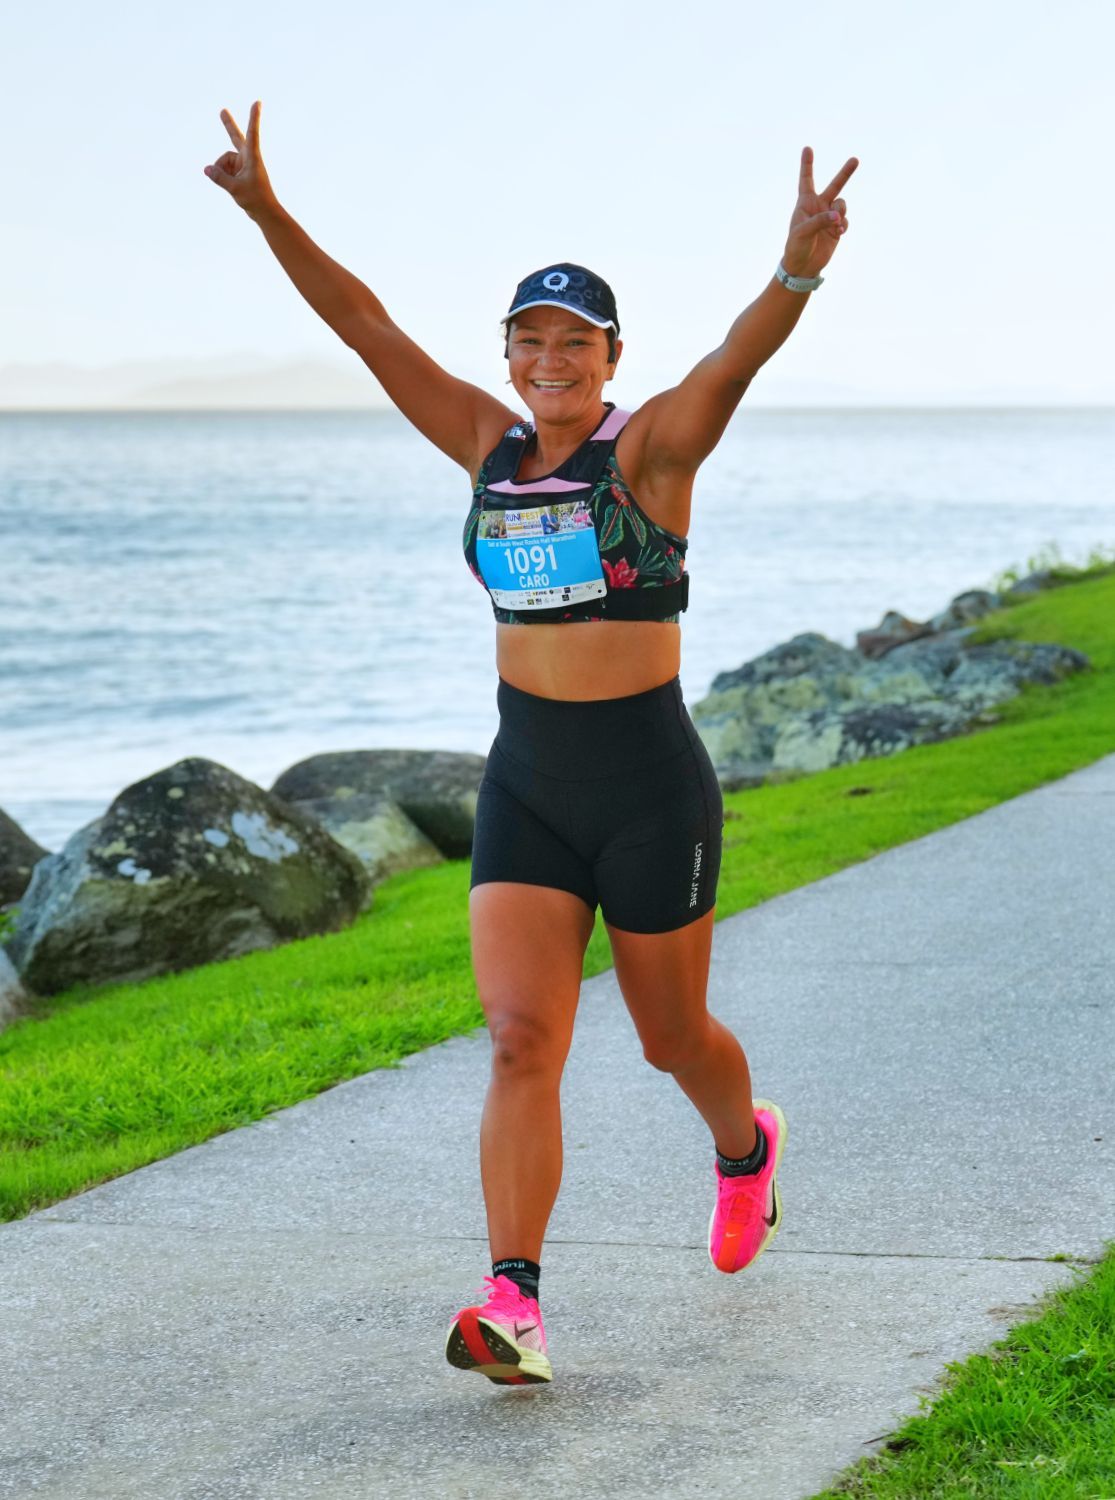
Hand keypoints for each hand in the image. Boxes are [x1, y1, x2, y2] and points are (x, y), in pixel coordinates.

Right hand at [203, 101, 277, 219]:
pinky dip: (222, 176)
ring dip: (222, 171)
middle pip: (235, 137)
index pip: (253, 133)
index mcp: (253, 157)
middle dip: (228, 125)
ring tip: (233, 185)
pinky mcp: (239, 171)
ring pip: (224, 161)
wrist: (265, 212)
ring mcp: (243, 163)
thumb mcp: (235, 189)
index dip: (254, 117)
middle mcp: (248, 157)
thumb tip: (206, 168)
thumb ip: (219, 178)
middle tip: (222, 111)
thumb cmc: (256, 199)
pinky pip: (224, 169)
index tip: (258, 102)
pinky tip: (229, 185)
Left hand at [781, 146, 857, 279]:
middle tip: (855, 159)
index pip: (806, 180)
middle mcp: (819, 206)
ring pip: (842, 204)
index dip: (807, 164)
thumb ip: (820, 221)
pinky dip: (843, 225)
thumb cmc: (796, 247)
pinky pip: (845, 220)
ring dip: (841, 212)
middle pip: (834, 185)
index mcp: (805, 203)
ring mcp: (829, 216)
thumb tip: (838, 217)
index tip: (807, 148)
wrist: (803, 266)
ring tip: (836, 224)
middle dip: (845, 173)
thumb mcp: (803, 232)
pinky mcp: (837, 228)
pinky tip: (838, 232)